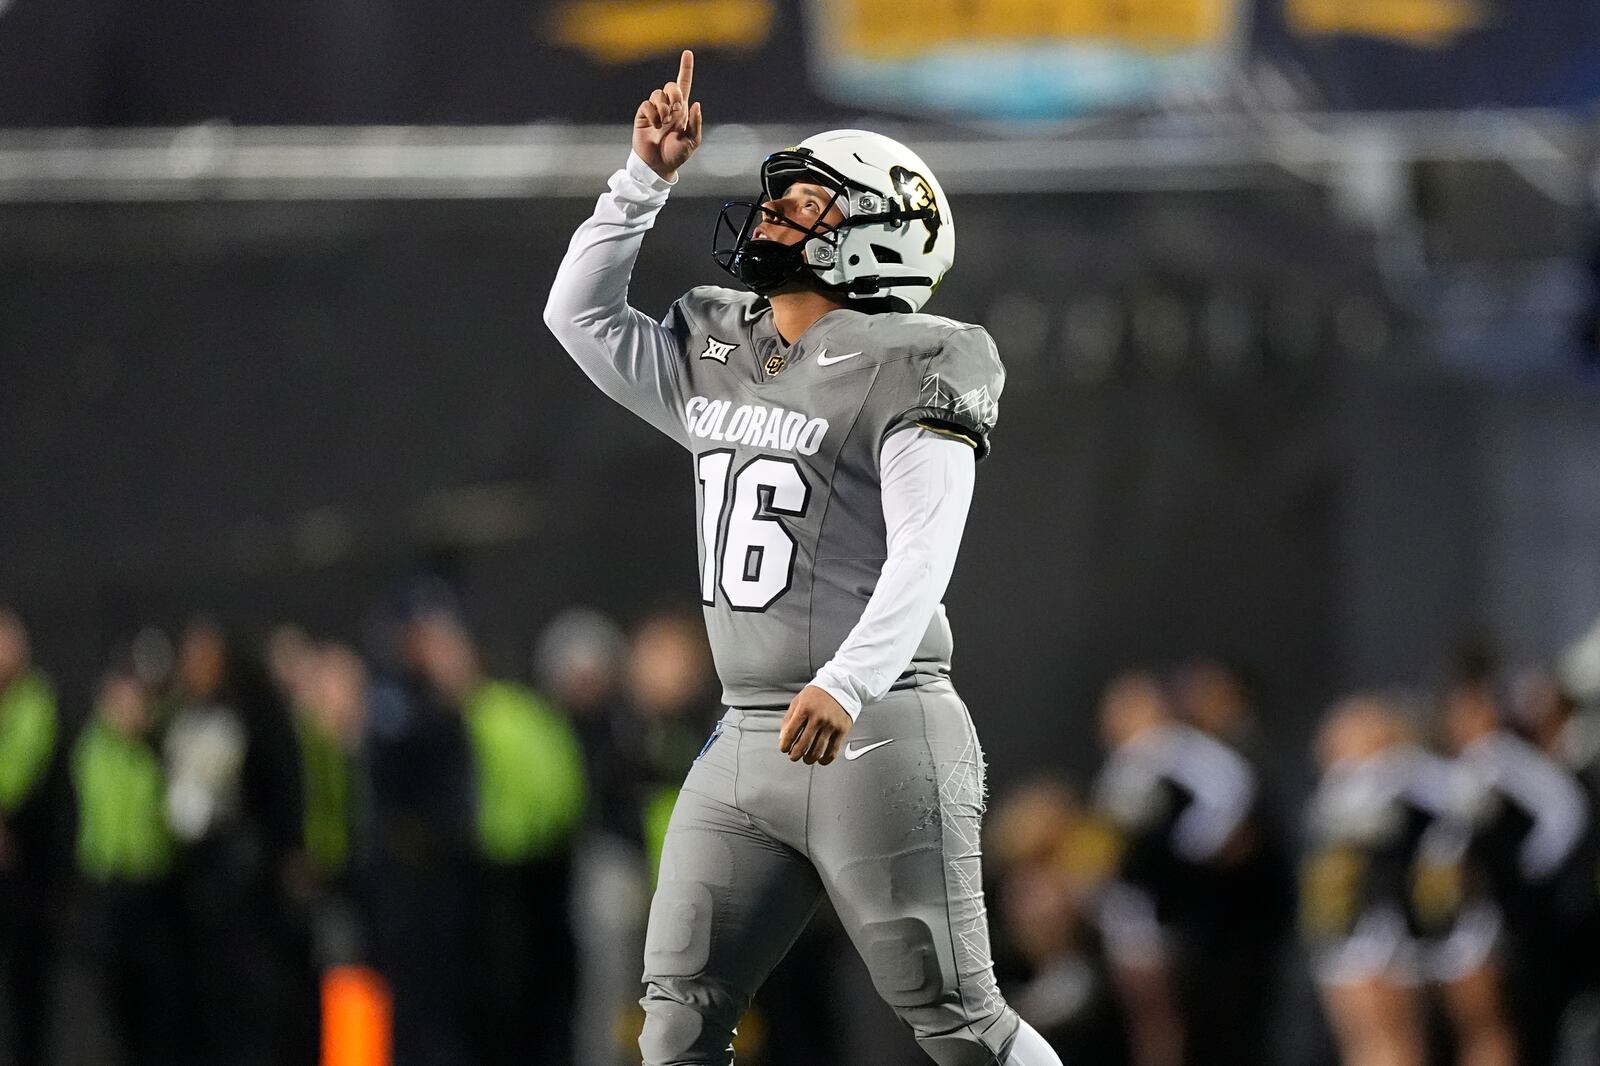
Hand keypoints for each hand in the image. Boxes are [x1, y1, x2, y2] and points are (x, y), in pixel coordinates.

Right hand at [633, 49, 703, 182]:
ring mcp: (655, 110)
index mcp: (682, 110)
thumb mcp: (692, 141)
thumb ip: (695, 123)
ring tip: (664, 123)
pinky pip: (647, 104)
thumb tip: (696, 103)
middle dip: (674, 94)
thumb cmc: (676, 155)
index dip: (686, 68)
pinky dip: (653, 113)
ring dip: (663, 108)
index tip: (688, 53)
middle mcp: (668, 107)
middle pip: (671, 85)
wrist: (658, 166)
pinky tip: (655, 126)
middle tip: (676, 111)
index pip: (684, 85)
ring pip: (658, 93)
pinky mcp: (643, 115)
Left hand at [778, 685, 851, 764]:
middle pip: (803, 745)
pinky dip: (825, 759)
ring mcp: (831, 725)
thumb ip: (788, 719)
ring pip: (817, 751)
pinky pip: (832, 751)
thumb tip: (782, 738)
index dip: (785, 745)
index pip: (790, 733)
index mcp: (805, 709)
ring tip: (806, 759)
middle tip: (793, 756)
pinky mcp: (842, 730)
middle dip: (795, 755)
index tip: (784, 749)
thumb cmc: (817, 694)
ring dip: (808, 759)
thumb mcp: (798, 700)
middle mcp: (818, 717)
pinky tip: (820, 760)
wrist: (841, 687)